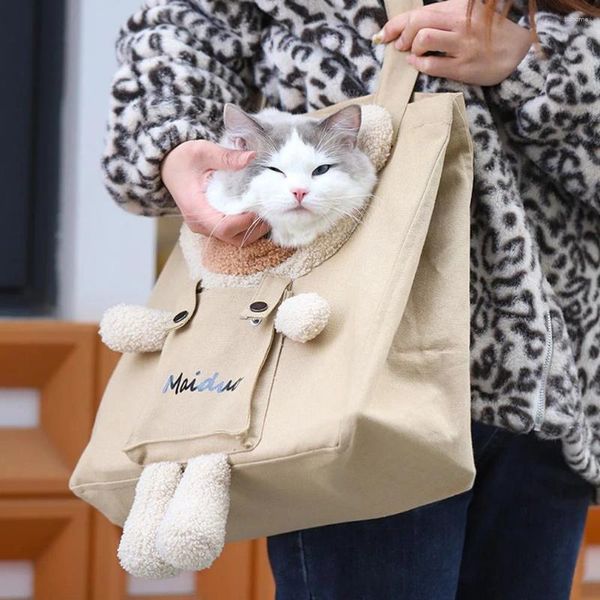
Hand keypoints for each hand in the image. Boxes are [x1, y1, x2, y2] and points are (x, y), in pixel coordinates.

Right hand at [161, 139, 269, 245]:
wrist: (167, 165)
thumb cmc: (183, 158)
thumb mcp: (203, 151)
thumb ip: (226, 157)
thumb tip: (251, 157)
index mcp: (196, 209)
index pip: (225, 227)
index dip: (246, 222)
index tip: (260, 208)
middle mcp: (200, 224)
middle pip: (232, 238)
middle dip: (254, 229)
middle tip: (269, 211)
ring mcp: (205, 227)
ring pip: (233, 239)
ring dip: (252, 230)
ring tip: (265, 212)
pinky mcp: (210, 225)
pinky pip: (231, 233)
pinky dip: (245, 227)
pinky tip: (255, 213)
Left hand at [376, 0, 532, 85]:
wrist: (519, 53)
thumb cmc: (487, 34)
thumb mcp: (468, 16)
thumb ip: (442, 18)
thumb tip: (410, 26)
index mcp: (458, 8)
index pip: (419, 12)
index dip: (395, 24)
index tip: (383, 34)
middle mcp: (459, 23)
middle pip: (417, 22)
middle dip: (401, 35)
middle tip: (400, 45)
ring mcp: (461, 45)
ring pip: (423, 39)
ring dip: (412, 48)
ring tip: (414, 53)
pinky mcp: (463, 66)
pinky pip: (432, 64)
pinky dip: (419, 65)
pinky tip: (418, 64)